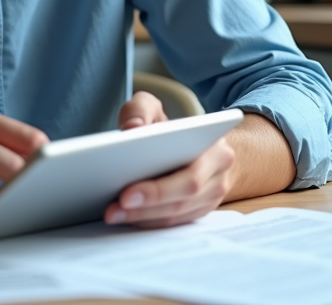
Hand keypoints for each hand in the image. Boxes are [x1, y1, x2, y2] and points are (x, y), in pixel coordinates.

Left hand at [107, 93, 233, 228]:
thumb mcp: (155, 108)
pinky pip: (174, 222)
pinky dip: (148, 222)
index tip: (126, 194)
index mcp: (216, 149)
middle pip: (183, 199)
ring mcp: (212, 197)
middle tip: (113, 209)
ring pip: (177, 214)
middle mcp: (219, 175)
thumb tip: (131, 129)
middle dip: (145, 206)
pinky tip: (125, 217)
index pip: (190, 174)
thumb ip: (141, 109)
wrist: (199, 145)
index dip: (159, 189)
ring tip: (112, 214)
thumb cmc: (173, 128)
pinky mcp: (200, 211)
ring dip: (142, 218)